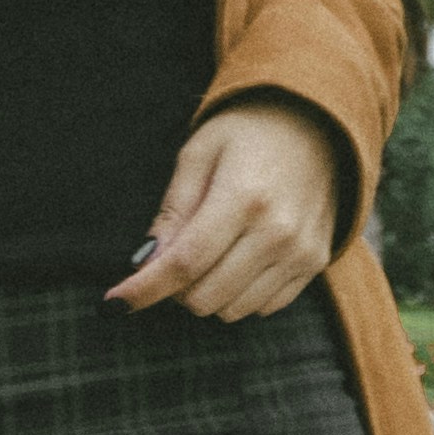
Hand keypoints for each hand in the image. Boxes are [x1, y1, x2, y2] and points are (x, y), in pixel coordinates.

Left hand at [108, 97, 346, 325]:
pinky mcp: (313, 263)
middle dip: (176, 287)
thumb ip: (173, 211)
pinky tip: (240, 258)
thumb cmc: (250, 132)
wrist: (318, 124)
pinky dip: (240, 294)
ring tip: (212, 251)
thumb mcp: (199, 154)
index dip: (145, 288)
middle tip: (177, 254)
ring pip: (233, 310)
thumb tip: (149, 262)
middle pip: (205, 297)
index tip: (115, 303)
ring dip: (209, 292)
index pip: (185, 263)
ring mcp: (300, 252)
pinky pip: (263, 307)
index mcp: (243, 198)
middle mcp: (277, 232)